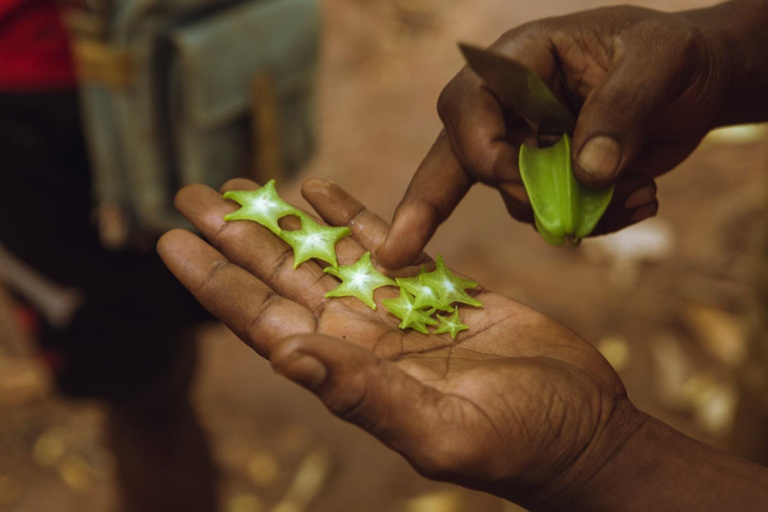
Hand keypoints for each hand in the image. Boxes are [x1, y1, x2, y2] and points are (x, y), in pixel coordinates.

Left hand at [157, 178, 639, 508]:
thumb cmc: (520, 446)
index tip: (173, 243)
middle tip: (191, 195)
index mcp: (352, 374)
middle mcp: (364, 338)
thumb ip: (367, 396)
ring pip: (326, 253)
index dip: (216, 285)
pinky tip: (319, 188)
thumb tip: (290, 355)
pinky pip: (385, 243)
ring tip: (241, 184)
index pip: (266, 323)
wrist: (581, 430)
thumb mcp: (441, 431)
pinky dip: (351, 213)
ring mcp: (399, 310)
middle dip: (235, 238)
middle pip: (283, 279)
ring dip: (282, 219)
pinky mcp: (440, 288)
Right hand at [377, 5, 732, 267]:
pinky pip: (547, 215)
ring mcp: (527, 145)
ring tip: (637, 194)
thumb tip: (587, 173)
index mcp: (520, 60)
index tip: (517, 179)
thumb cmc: (675, 55)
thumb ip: (622, 110)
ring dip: (566, 214)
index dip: (482, 151)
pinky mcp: (549, 178)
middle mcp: (510, 106)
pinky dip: (589, 224)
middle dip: (431, 204)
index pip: (468, 107)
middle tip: (409, 250)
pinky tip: (638, 202)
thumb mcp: (658, 64)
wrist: (700, 82)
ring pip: (512, 198)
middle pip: (452, 157)